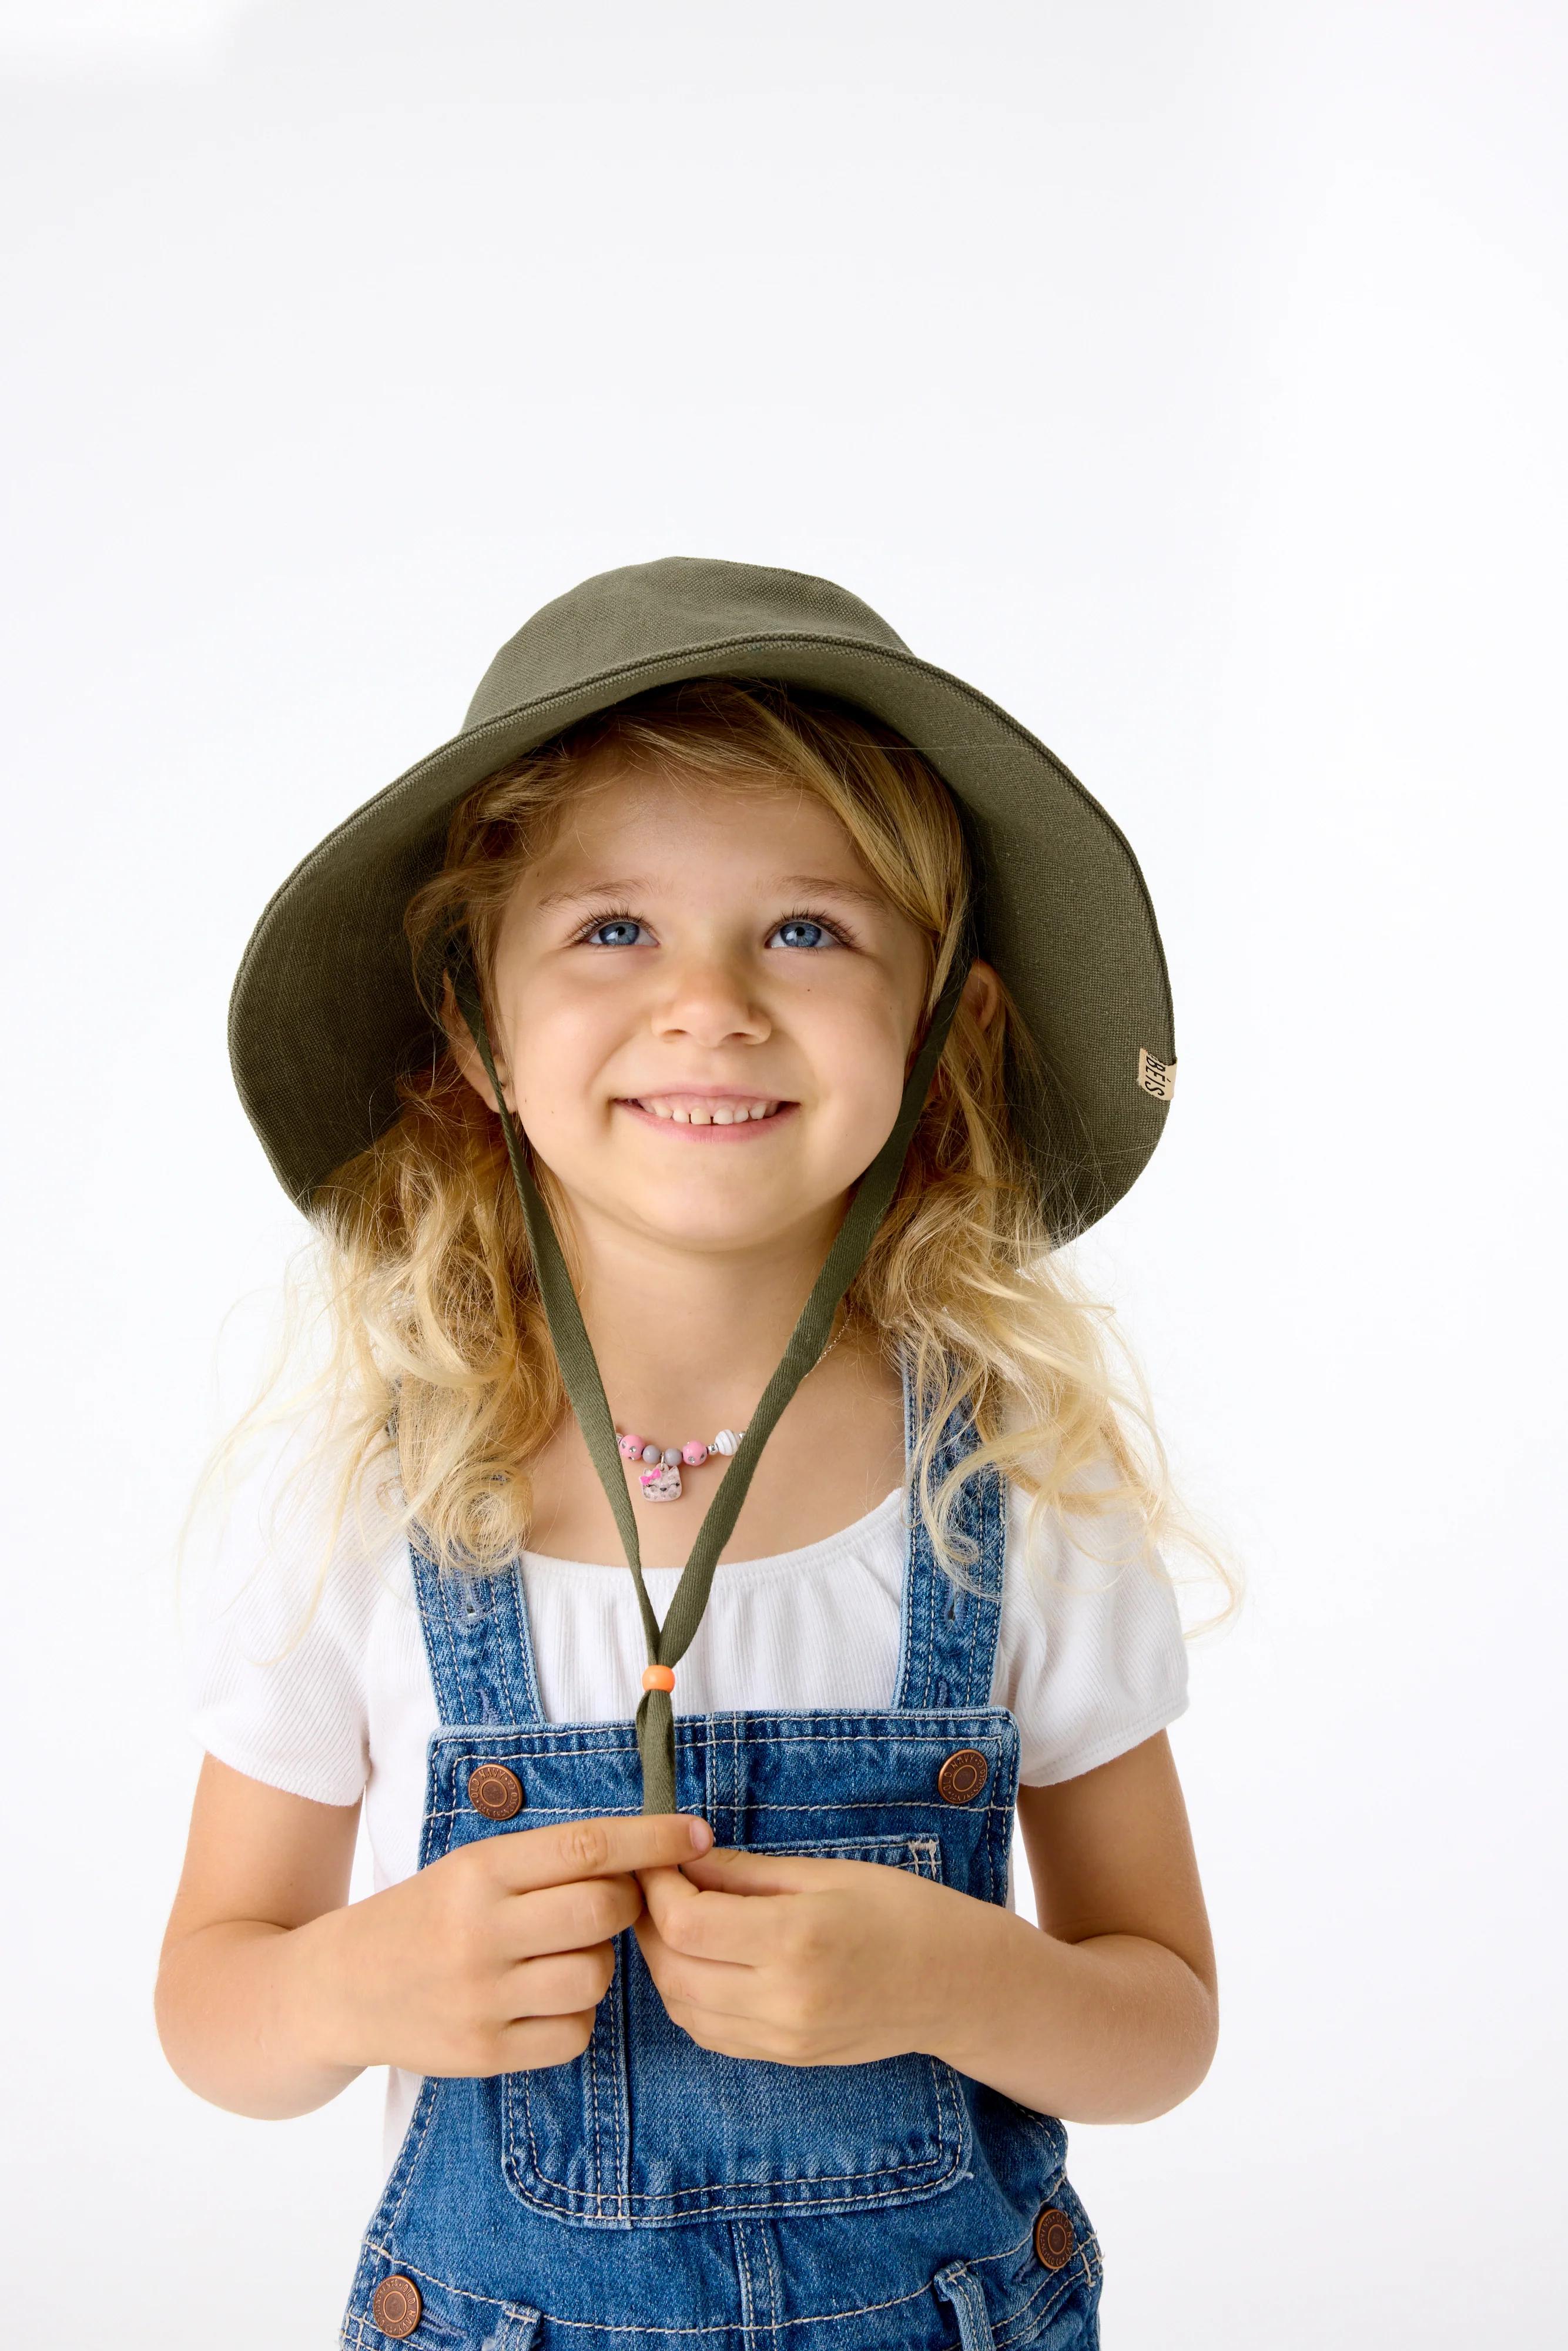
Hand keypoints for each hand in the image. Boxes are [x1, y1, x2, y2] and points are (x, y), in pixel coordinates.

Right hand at [313, 1812, 711, 2078]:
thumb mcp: (469, 1869)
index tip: (696, 1834)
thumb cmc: (421, 1917)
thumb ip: (544, 1863)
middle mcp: (479, 1932)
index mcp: (478, 1873)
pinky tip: (542, 1999)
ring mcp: (480, 1999)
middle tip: (608, 1905)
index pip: (588, 1847)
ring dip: (598, 1964)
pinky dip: (574, 2017)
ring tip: (562, 1956)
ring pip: (595, 1978)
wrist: (336, 1989)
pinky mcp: (482, 2054)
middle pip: (602, 1913)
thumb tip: (642, 1857)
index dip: (653, 1841)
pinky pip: (573, 2034)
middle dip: (625, 1906)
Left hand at [635, 1848, 986, 2066]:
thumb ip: (746, 1872)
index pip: (686, 1923)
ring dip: (663, 1962)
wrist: (956, 1984)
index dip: (657, 1888)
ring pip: (682, 2007)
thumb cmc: (901, 1911)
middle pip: (672, 1969)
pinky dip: (688, 1996)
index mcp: (795, 1940)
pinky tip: (702, 1961)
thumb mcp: (826, 1873)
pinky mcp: (784, 2058)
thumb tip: (683, 1860)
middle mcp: (782, 1999)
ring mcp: (782, 2038)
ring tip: (676, 1919)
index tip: (657, 1859)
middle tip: (656, 1884)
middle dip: (649, 1923)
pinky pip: (709, 2033)